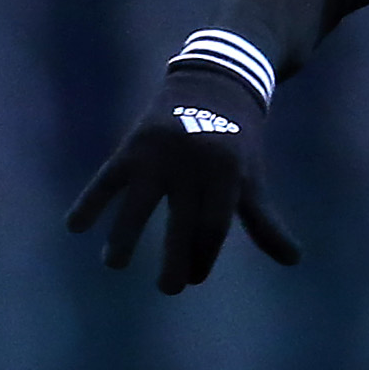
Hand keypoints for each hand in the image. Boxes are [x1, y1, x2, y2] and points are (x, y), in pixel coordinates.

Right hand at [63, 63, 301, 293]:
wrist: (215, 81)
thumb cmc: (237, 141)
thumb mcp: (251, 177)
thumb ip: (264, 220)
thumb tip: (294, 261)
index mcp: (227, 173)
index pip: (213, 226)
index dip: (204, 255)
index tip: (194, 276)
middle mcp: (193, 164)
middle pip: (181, 220)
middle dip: (174, 258)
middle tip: (168, 288)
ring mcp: (160, 155)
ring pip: (139, 203)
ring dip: (124, 235)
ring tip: (114, 264)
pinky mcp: (133, 146)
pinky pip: (107, 179)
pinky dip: (89, 202)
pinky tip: (74, 226)